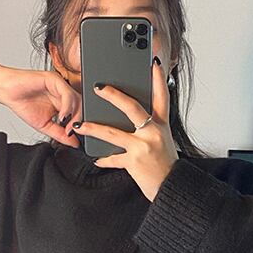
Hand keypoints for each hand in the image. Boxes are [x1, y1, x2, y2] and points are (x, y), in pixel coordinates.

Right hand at [0, 66, 81, 146]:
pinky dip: (67, 106)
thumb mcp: (45, 125)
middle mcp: (63, 92)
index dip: (80, 125)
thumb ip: (60, 134)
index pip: (79, 112)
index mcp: (63, 102)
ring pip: (77, 99)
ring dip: (75, 115)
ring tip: (67, 127)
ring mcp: (60, 85)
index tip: (76, 138)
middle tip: (72, 133)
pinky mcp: (54, 79)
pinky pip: (67, 93)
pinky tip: (62, 116)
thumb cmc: (23, 104)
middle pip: (81, 106)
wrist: (7, 92)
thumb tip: (75, 144)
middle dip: (79, 121)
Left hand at [71, 57, 178, 200]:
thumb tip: (132, 119)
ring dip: (94, 128)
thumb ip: (150, 128)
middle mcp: (153, 132)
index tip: (152, 64)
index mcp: (161, 125)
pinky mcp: (134, 162)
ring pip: (113, 133)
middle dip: (113, 95)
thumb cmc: (166, 165)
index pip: (162, 97)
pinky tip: (96, 158)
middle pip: (132, 107)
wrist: (172, 187)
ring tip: (80, 125)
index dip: (158, 80)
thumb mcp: (163, 141)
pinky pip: (113, 158)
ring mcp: (143, 147)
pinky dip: (104, 159)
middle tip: (98, 87)